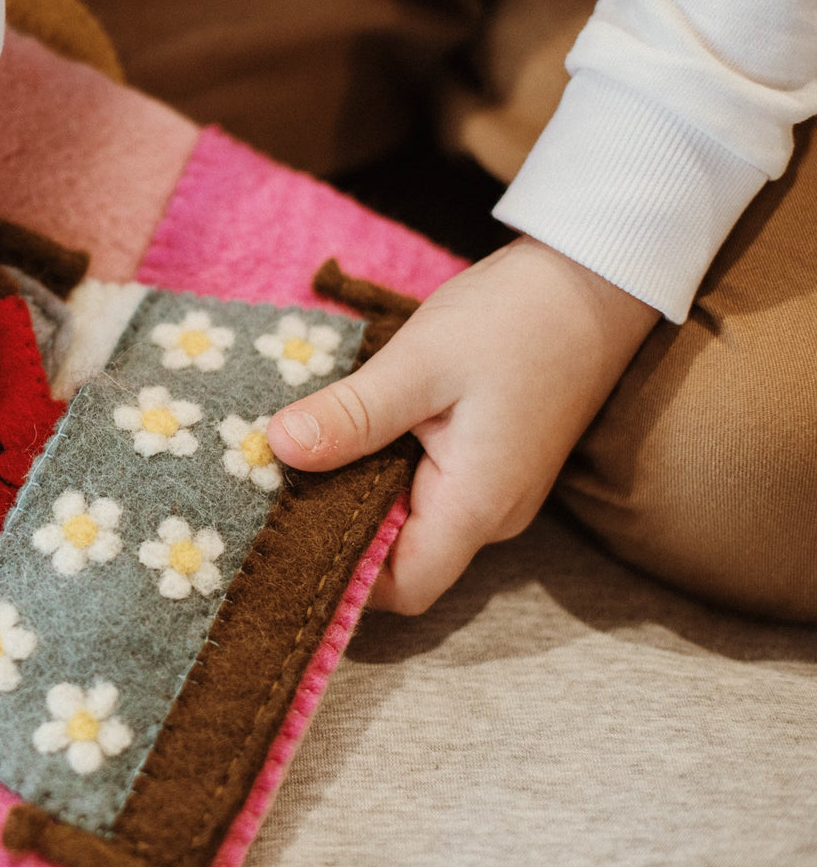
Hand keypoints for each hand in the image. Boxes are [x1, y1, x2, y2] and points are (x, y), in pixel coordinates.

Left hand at [265, 236, 659, 613]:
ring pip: (411, 521)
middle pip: (403, 559)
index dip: (342, 575)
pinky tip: (346, 434)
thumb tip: (277, 448)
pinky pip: (426, 489)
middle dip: (338, 529)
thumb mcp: (419, 363)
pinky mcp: (491, 461)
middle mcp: (492, 514)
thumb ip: (352, 415)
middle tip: (273, 483)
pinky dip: (382, 471)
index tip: (284, 528)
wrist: (594, 279)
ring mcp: (495, 489)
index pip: (404, 588)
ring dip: (358, 494)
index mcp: (477, 506)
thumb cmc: (514, 318)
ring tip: (300, 455)